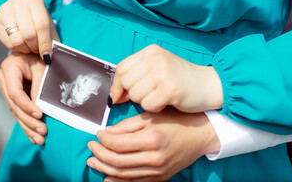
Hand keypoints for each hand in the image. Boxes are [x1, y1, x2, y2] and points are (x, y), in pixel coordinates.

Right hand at [0, 0, 58, 60]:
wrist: (25, 14)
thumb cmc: (40, 22)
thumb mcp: (50, 28)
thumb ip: (52, 41)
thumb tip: (48, 57)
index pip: (42, 25)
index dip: (45, 43)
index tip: (47, 55)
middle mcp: (17, 1)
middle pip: (29, 34)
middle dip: (35, 47)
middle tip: (38, 50)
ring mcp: (4, 9)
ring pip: (17, 40)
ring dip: (26, 49)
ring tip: (30, 46)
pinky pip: (7, 43)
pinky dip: (16, 48)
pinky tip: (21, 44)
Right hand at [0, 52, 46, 144]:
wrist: (34, 52)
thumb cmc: (40, 57)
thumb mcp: (42, 68)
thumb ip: (39, 87)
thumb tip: (41, 109)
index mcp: (9, 69)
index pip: (15, 93)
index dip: (27, 106)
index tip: (40, 115)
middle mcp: (3, 80)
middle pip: (14, 105)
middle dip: (28, 121)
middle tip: (42, 132)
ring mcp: (6, 89)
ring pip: (15, 112)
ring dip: (28, 127)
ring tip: (40, 139)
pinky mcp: (12, 97)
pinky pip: (18, 113)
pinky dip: (27, 125)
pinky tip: (34, 137)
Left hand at [87, 108, 219, 180]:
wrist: (200, 135)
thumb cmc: (176, 120)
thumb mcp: (152, 115)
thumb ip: (128, 125)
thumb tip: (107, 132)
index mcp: (151, 139)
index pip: (118, 144)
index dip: (103, 139)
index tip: (97, 133)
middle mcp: (154, 158)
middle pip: (118, 161)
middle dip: (99, 154)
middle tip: (90, 147)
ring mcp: (158, 170)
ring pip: (124, 174)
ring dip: (104, 168)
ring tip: (92, 162)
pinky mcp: (161, 177)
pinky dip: (118, 181)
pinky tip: (107, 177)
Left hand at [110, 44, 222, 112]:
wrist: (209, 85)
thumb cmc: (180, 80)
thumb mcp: (157, 69)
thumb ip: (136, 76)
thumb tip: (112, 95)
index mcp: (150, 51)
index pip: (121, 68)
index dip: (117, 85)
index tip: (118, 96)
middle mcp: (155, 58)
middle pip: (126, 82)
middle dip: (132, 94)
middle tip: (148, 96)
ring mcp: (162, 72)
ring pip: (135, 95)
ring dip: (145, 102)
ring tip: (159, 97)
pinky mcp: (169, 89)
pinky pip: (147, 105)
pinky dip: (154, 108)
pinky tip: (165, 102)